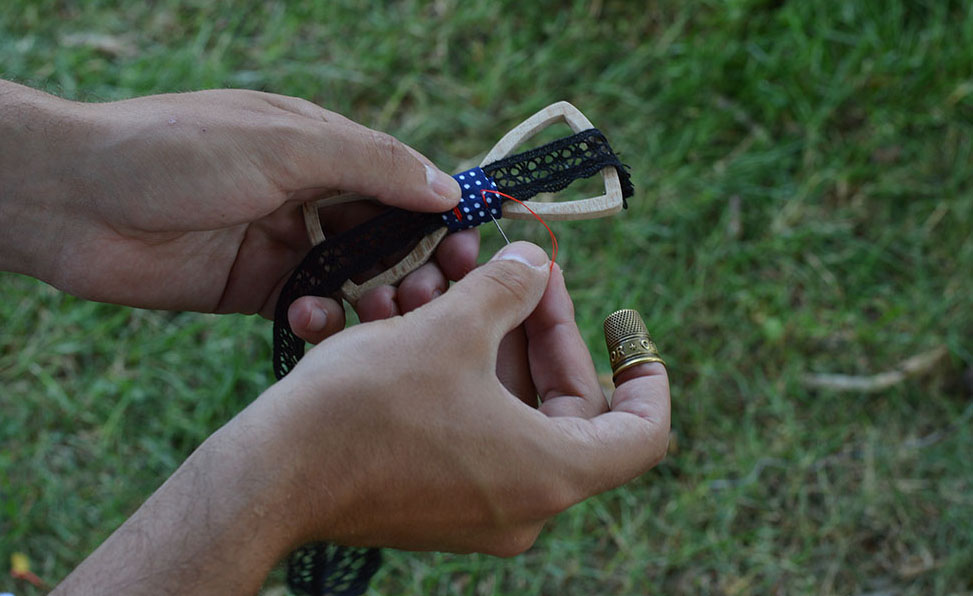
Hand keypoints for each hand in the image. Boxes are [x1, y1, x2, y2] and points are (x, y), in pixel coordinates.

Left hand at [0, 81, 475, 330]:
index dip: (441, 213)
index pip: (401, 181)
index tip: (475, 247)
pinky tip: (318, 325)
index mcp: (321, 147)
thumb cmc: (178, 151)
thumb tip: (447, 186)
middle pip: (386, 235)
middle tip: (439, 296)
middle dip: (418, 264)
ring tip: (389, 319)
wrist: (73, 200)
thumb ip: (369, 165)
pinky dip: (324, 321)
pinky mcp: (252, 288)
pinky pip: (309, 309)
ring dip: (378, 299)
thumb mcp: (285, 144)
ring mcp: (282, 244)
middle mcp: (308, 195)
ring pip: (354, 278)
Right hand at [255, 242, 670, 551]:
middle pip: (565, 402)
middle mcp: (525, 501)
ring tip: (445, 278)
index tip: (622, 321)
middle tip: (517, 269)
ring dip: (482, 336)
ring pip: (506, 404)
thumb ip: (510, 288)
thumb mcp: (452, 330)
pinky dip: (454, 370)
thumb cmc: (366, 408)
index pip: (643, 430)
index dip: (644, 369)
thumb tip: (536, 264)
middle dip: (536, 325)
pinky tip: (413, 315)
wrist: (268, 477)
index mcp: (551, 471)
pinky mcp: (435, 497)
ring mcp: (478, 505)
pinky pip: (467, 423)